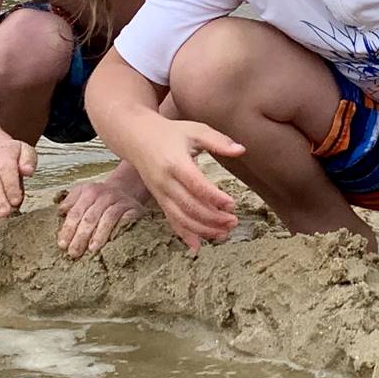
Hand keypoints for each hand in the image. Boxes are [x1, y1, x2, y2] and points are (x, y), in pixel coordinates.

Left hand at [55, 167, 150, 258]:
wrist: (125, 190)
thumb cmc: (99, 198)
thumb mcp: (82, 193)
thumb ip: (70, 202)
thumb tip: (60, 212)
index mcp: (89, 192)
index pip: (76, 213)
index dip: (68, 229)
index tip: (63, 245)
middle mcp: (104, 195)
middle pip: (90, 218)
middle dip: (80, 236)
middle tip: (74, 253)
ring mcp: (120, 201)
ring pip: (108, 219)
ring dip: (99, 235)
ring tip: (92, 249)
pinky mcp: (134, 209)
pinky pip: (126, 220)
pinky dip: (119, 230)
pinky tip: (114, 241)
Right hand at [130, 120, 245, 251]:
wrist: (137, 137)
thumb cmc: (170, 132)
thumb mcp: (195, 130)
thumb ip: (218, 141)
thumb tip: (241, 150)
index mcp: (175, 162)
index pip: (196, 185)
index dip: (214, 197)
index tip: (232, 204)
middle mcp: (165, 181)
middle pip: (189, 206)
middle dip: (212, 218)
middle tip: (233, 221)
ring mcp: (160, 193)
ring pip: (180, 218)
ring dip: (202, 229)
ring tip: (223, 233)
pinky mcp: (159, 200)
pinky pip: (171, 220)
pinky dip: (184, 234)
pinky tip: (198, 247)